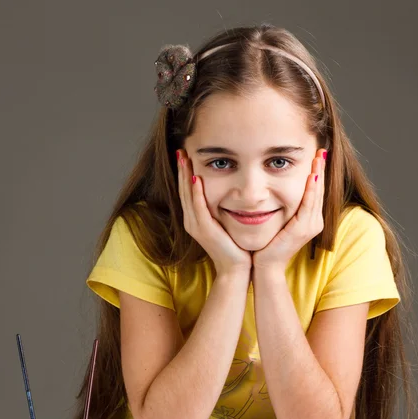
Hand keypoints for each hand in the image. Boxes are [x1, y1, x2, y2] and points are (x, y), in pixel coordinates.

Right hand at [177, 150, 251, 276]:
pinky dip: (196, 193)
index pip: (187, 191)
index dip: (185, 172)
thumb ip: (221, 208)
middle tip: (181, 149)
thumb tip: (228, 192)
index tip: (186, 154)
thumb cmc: (235, 247)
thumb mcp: (225, 223)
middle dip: (182, 169)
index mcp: (195, 219)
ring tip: (184, 157)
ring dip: (185, 175)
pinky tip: (196, 179)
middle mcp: (191, 221)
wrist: (236, 269)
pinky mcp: (205, 230)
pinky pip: (199, 207)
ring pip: (187, 195)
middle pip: (183, 190)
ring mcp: (196, 226)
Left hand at [252, 149, 326, 271]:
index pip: (315, 191)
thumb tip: (274, 189)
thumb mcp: (278, 221)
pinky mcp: (302, 229)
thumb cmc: (267, 244)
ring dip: (318, 174)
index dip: (317, 173)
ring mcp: (310, 226)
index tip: (316, 155)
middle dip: (321, 169)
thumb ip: (282, 206)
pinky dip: (311, 190)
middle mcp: (314, 222)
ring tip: (319, 157)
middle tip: (322, 149)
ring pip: (316, 195)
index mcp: (309, 220)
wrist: (265, 265)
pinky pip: (308, 205)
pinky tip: (312, 176)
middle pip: (319, 190)